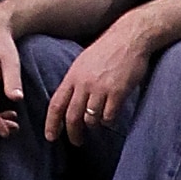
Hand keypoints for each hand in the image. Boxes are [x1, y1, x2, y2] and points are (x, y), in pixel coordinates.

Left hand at [44, 15, 153, 140]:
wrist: (129, 37)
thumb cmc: (107, 49)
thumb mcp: (84, 62)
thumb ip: (76, 80)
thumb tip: (68, 100)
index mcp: (73, 75)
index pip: (56, 103)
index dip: (51, 123)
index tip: (50, 137)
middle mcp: (84, 83)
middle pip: (72, 116)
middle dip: (73, 134)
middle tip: (77, 142)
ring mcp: (100, 88)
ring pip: (90, 119)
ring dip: (93, 125)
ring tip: (98, 124)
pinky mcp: (117, 92)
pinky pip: (108, 117)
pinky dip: (108, 120)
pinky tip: (111, 115)